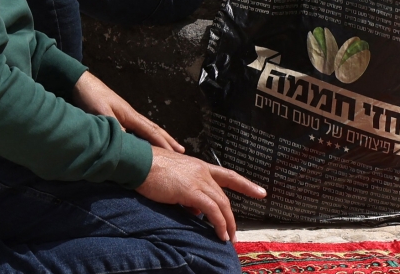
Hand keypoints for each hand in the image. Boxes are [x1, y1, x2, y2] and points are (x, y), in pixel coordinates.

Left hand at [72, 70, 181, 153]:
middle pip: (154, 129)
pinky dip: (147, 135)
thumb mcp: (102, 113)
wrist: (82, 83)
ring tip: (170, 146)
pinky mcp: (119, 115)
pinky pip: (139, 128)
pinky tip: (146, 140)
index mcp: (130, 115)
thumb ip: (115, 126)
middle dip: (168, 140)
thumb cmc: (92, 96)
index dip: (163, 143)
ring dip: (160, 137)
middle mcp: (132, 115)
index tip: (175, 154)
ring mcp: (126, 115)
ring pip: (148, 128)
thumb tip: (128, 142)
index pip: (151, 131)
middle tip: (182, 151)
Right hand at [135, 145, 262, 241]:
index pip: (228, 175)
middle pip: (225, 196)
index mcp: (198, 166)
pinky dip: (218, 223)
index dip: (246, 184)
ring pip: (221, 204)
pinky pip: (212, 210)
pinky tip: (220, 234)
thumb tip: (195, 211)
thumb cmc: (149, 169)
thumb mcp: (173, 181)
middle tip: (235, 233)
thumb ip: (187, 193)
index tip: (261, 191)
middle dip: (232, 217)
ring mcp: (198, 180)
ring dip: (227, 224)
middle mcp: (202, 171)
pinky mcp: (191, 190)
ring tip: (228, 238)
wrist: (138, 162)